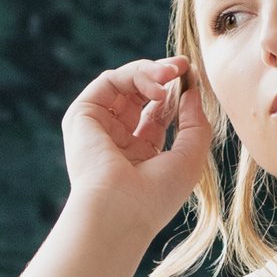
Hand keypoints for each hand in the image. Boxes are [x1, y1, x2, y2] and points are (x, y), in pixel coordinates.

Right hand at [62, 57, 214, 239]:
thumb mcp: (190, 156)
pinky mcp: (82, 115)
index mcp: (139, 155)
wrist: (120, 210)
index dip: (176, 94)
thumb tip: (192, 90)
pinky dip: (135, 76)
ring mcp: (97, 127)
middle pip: (139, 94)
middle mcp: (116, 139)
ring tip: (172, 73)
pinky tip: (156, 90)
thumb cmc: (156, 195)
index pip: (157, 113)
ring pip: (124, 82)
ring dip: (151, 72)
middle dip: (163, 76)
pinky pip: (110, 81)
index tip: (193, 79)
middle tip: (183, 65)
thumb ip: (195, 121)